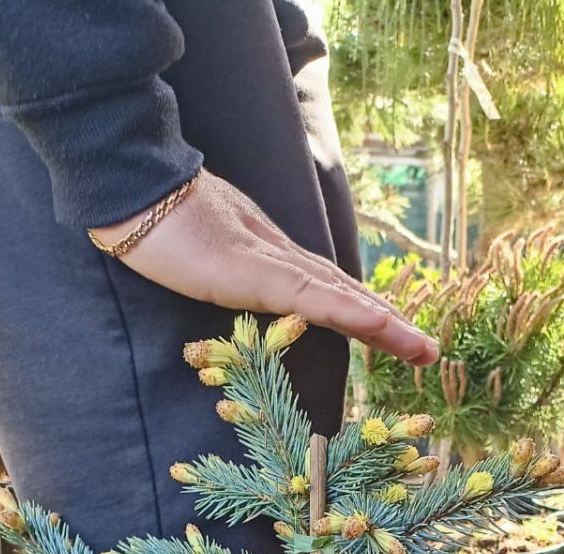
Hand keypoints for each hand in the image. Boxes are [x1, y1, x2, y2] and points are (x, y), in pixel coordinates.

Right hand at [89, 171, 439, 366]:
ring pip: (343, 299)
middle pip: (347, 297)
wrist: (137, 192)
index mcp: (272, 262)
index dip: (362, 314)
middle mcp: (284, 262)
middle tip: (427, 351)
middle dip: (388, 326)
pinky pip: (317, 298)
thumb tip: (234, 285)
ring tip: (423, 350)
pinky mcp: (264, 273)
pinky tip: (382, 327)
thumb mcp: (205, 262)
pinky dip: (352, 314)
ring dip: (387, 326)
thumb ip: (228, 274)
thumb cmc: (160, 228)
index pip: (328, 293)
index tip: (393, 336)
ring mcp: (276, 266)